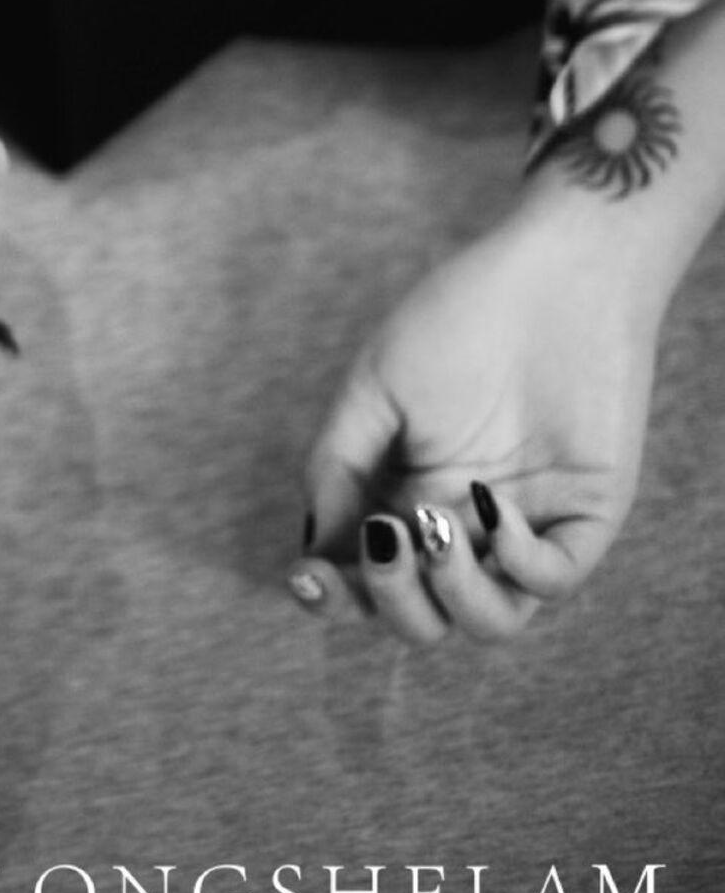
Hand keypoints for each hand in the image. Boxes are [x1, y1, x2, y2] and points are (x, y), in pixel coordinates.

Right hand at [287, 207, 659, 643]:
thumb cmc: (458, 316)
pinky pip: (552, 581)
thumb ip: (339, 463)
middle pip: (422, 615)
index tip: (305, 577)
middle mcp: (463, 523)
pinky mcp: (586, 519)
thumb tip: (316, 546)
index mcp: (406, 493)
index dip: (333, 594)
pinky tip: (496, 506)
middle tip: (387, 533)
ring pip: (489, 621)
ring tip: (437, 526)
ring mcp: (526, 527)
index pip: (366, 575)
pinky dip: (518, 564)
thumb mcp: (376, 385)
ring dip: (452, 594)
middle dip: (391, 597)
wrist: (554, 272)